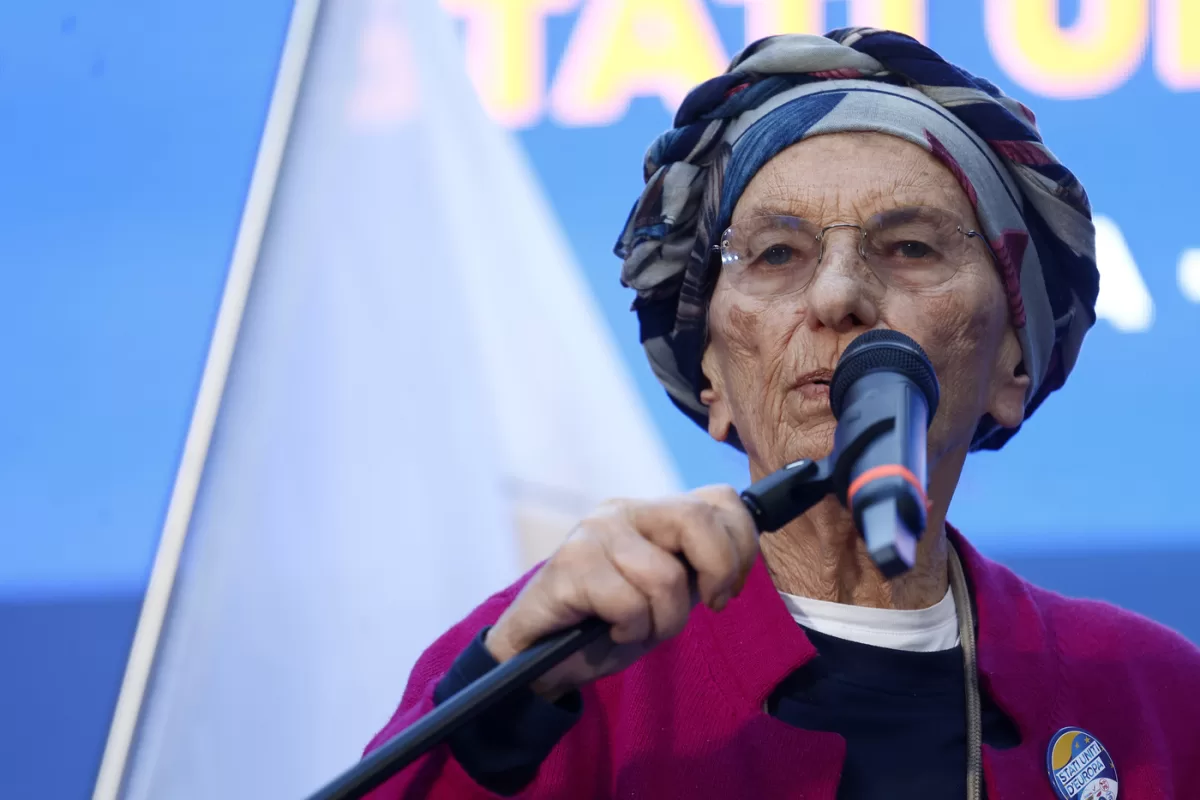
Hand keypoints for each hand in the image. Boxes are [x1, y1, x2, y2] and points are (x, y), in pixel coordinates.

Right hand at [484, 486, 758, 701]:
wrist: (541, 656)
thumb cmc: (611, 622)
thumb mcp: (670, 593)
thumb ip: (698, 568)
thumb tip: (737, 558)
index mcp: (653, 511)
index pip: (721, 499)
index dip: (743, 544)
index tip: (729, 589)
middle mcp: (624, 510)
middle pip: (696, 520)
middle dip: (716, 572)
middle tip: (703, 605)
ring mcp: (595, 532)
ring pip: (665, 576)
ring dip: (663, 620)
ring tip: (637, 627)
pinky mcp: (571, 564)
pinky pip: (629, 604)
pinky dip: (629, 631)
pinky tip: (610, 630)